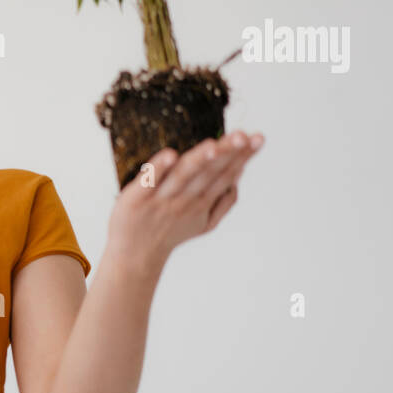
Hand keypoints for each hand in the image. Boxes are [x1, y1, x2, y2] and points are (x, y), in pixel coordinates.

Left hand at [107, 129, 263, 271]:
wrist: (134, 256)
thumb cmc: (169, 232)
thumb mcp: (205, 224)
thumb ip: (225, 201)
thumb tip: (240, 175)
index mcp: (202, 202)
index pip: (226, 174)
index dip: (243, 156)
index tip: (258, 137)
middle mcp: (185, 199)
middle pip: (209, 173)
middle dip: (227, 154)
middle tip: (242, 136)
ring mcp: (161, 199)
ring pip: (184, 176)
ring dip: (199, 160)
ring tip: (214, 146)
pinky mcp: (137, 198)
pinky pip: (150, 181)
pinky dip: (159, 168)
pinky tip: (170, 154)